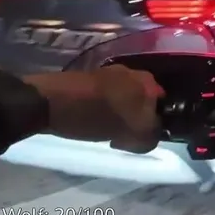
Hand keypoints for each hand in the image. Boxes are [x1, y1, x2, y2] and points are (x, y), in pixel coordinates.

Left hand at [24, 66, 164, 152]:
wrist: (49, 101)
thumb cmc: (93, 116)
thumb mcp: (130, 133)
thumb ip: (149, 137)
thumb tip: (150, 138)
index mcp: (149, 83)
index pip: (165, 110)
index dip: (156, 128)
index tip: (142, 140)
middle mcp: (135, 73)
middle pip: (145, 105)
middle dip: (138, 121)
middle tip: (125, 138)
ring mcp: (112, 74)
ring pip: (126, 102)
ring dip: (121, 117)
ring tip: (107, 132)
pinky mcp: (92, 79)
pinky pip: (108, 100)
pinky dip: (106, 111)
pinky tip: (93, 122)